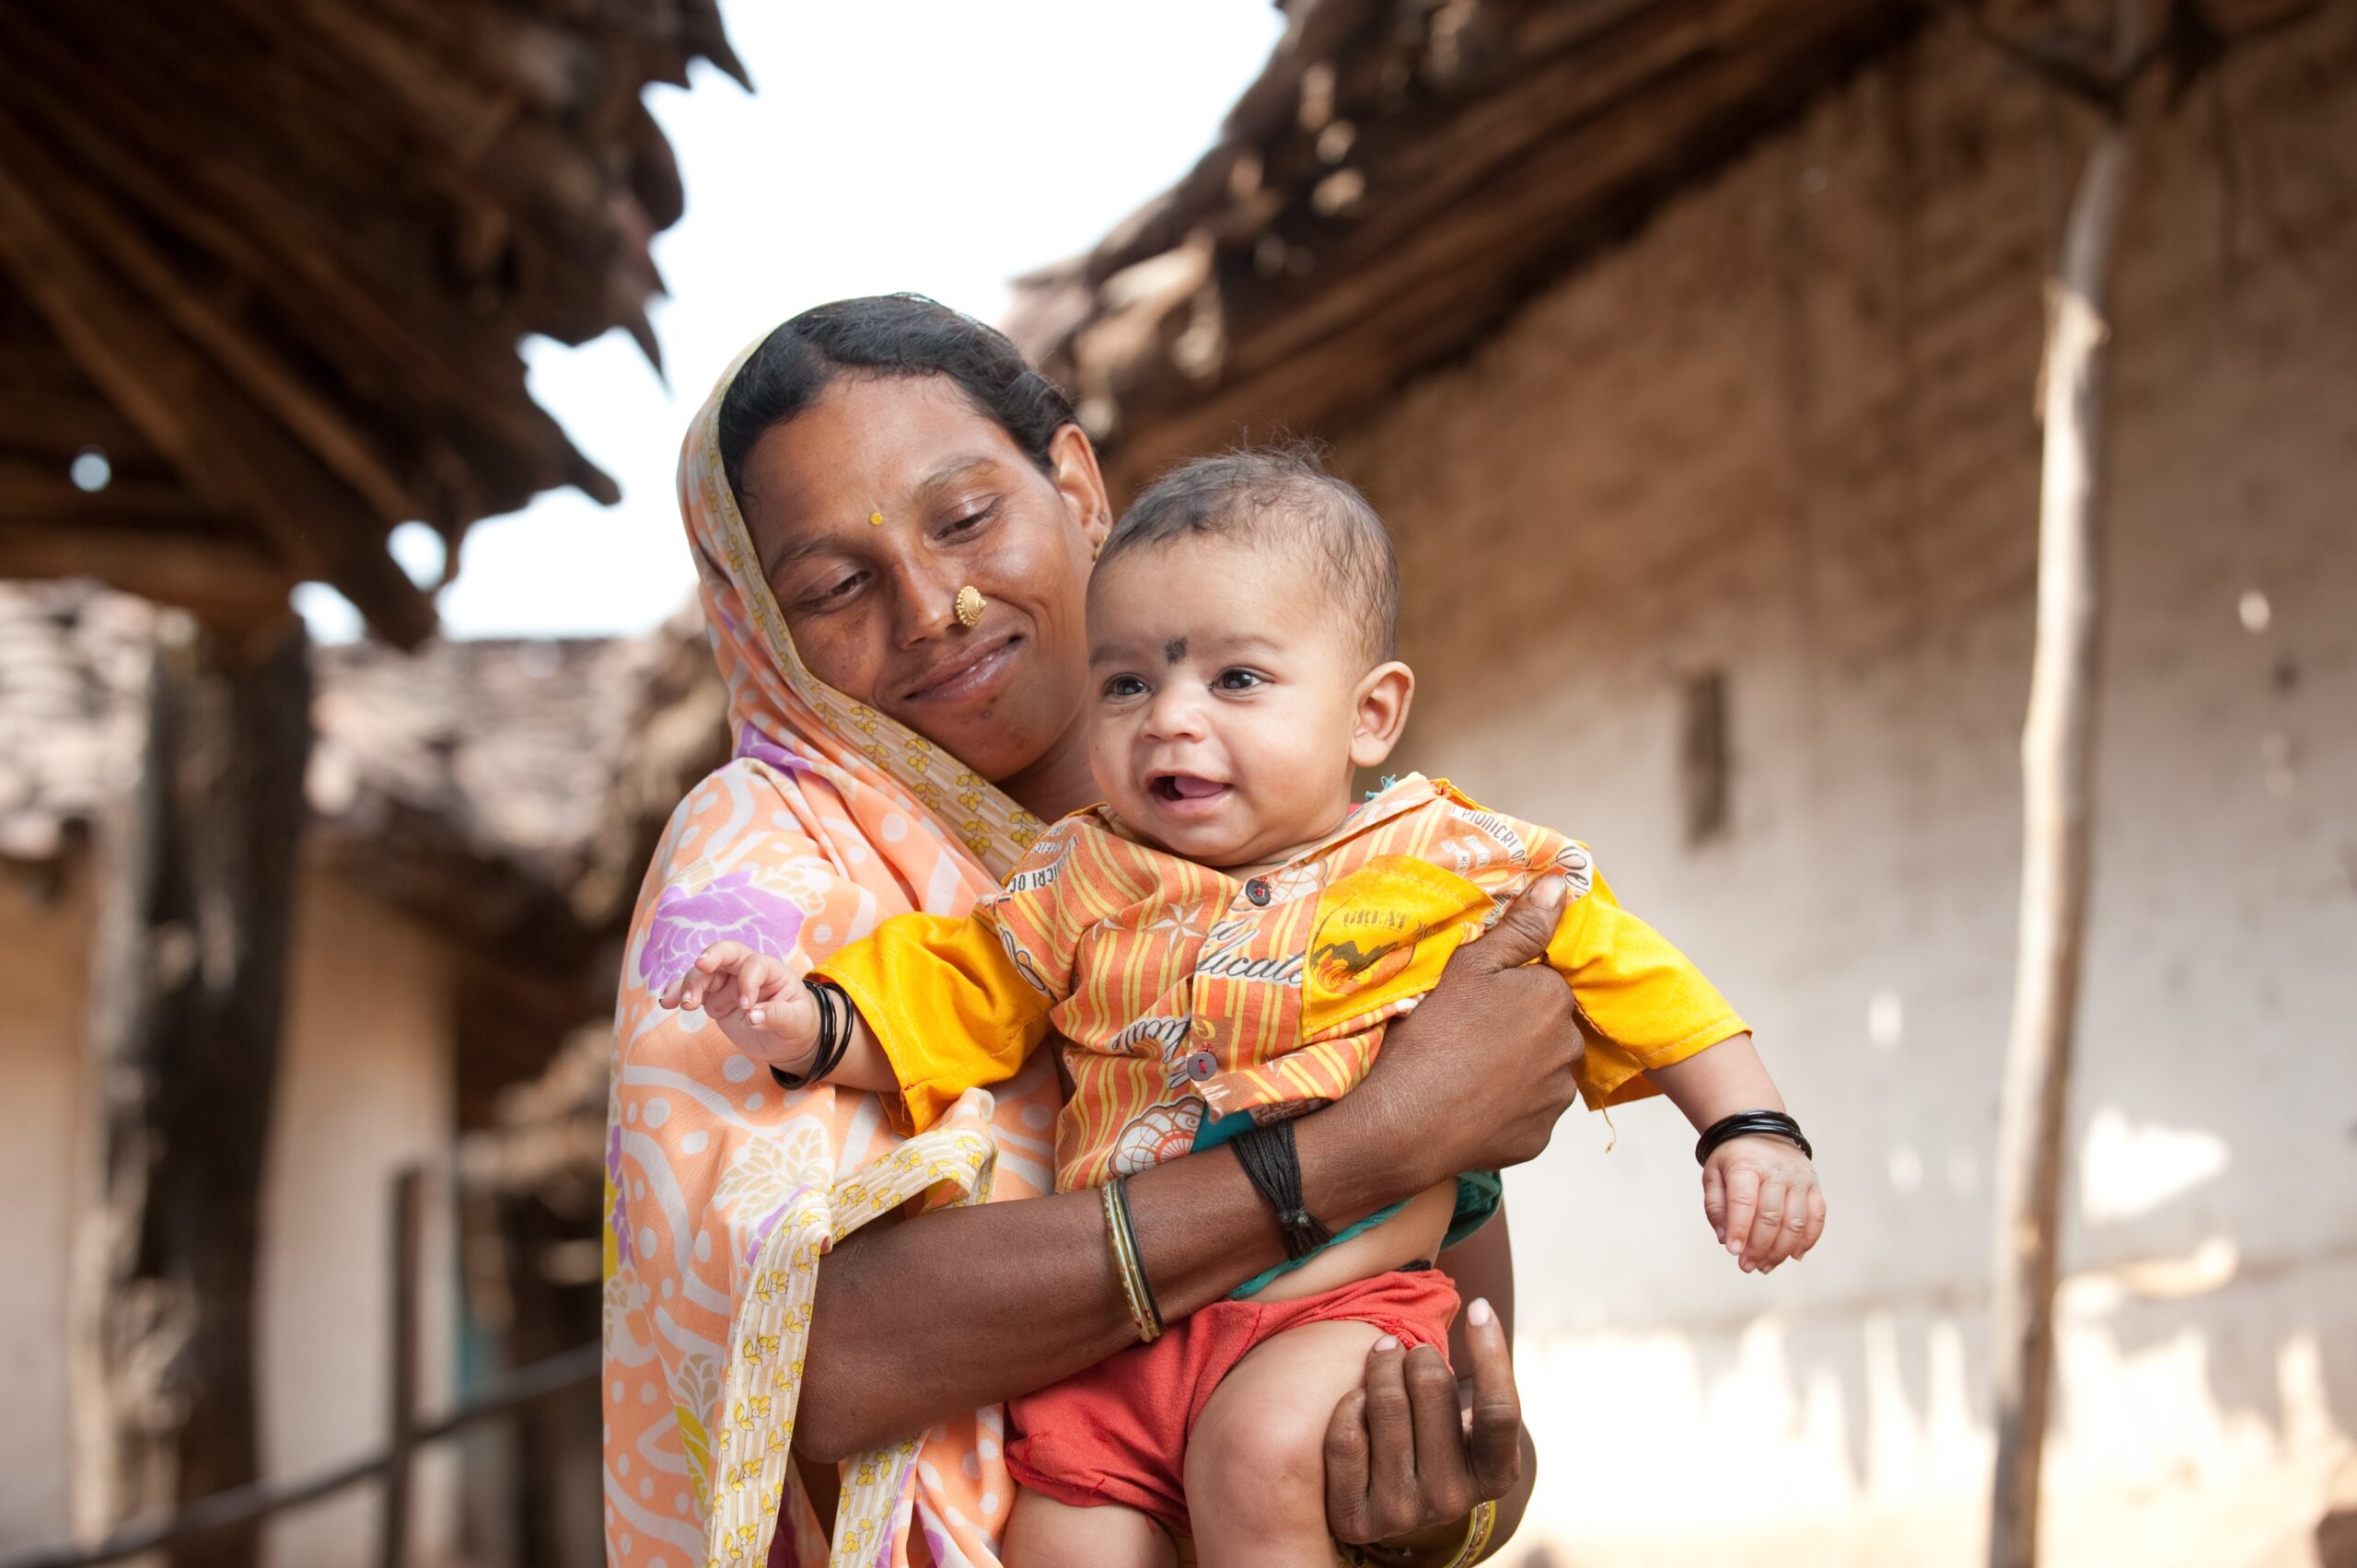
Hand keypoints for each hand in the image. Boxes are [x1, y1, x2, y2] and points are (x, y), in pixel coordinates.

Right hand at [657, 941, 819, 1068]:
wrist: (788, 1040)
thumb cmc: (799, 1024)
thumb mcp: (797, 1022)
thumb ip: (777, 1016)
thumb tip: (754, 1016)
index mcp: (771, 971)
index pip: (755, 965)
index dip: (748, 982)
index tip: (747, 1008)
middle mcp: (747, 971)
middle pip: (725, 955)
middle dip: (711, 958)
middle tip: (701, 968)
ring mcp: (727, 984)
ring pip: (704, 974)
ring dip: (691, 983)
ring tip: (684, 1004)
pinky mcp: (714, 999)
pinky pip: (694, 993)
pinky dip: (679, 994)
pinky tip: (667, 1001)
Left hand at [1325, 1296, 1520, 1547]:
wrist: (1395, 1494)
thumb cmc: (1439, 1433)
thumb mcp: (1471, 1415)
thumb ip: (1482, 1374)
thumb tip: (1479, 1308)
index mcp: (1494, 1476)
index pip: (1498, 1410)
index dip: (1490, 1351)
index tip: (1477, 1306)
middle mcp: (1452, 1501)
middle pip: (1433, 1386)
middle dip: (1418, 1353)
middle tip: (1411, 1351)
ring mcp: (1403, 1514)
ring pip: (1385, 1403)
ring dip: (1381, 1365)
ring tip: (1384, 1361)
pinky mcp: (1356, 1519)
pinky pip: (1346, 1432)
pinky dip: (1348, 1403)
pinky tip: (1357, 1403)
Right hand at [1346, 876, 1585, 1186]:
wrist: (1402, 1122)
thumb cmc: (1430, 1034)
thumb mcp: (1467, 965)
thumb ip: (1521, 926)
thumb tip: (1563, 884)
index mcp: (1553, 998)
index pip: (1544, 983)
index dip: (1508, 990)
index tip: (1474, 1002)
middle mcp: (1569, 1048)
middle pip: (1548, 1029)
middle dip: (1519, 1030)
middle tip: (1466, 1037)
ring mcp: (1555, 1099)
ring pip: (1542, 1074)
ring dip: (1517, 1072)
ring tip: (1466, 1073)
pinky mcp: (1539, 1139)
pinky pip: (1529, 1115)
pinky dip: (1508, 1111)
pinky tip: (1470, 1106)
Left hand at [1703, 1135, 1824, 1271]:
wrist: (1761, 1130)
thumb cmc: (1733, 1159)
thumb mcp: (1713, 1174)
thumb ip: (1715, 1206)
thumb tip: (1725, 1239)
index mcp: (1747, 1164)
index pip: (1744, 1200)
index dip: (1739, 1229)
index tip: (1733, 1252)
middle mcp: (1777, 1170)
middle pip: (1771, 1216)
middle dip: (1759, 1247)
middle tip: (1747, 1266)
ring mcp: (1799, 1178)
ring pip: (1795, 1222)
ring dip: (1781, 1250)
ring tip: (1765, 1266)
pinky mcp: (1814, 1186)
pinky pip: (1817, 1218)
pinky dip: (1807, 1241)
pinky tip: (1793, 1256)